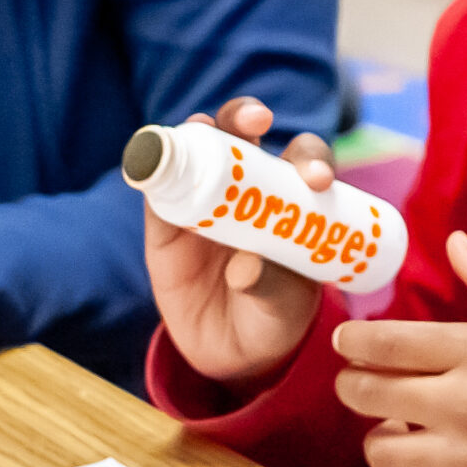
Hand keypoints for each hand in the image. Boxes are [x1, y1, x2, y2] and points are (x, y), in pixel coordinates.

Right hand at [144, 97, 333, 388]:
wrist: (229, 351)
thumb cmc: (272, 318)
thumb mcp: (281, 309)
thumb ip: (269, 288)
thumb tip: (244, 268)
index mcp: (292, 199)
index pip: (304, 161)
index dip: (310, 159)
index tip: (317, 181)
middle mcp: (248, 185)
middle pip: (247, 134)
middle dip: (248, 116)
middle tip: (257, 120)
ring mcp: (205, 197)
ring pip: (201, 147)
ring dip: (202, 128)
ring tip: (202, 128)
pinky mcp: (167, 218)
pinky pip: (158, 185)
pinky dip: (153, 164)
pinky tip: (150, 154)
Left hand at [333, 230, 466, 466]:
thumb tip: (454, 241)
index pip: (387, 343)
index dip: (355, 340)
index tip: (347, 341)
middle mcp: (458, 405)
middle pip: (368, 393)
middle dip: (354, 384)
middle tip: (361, 381)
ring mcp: (460, 460)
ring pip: (379, 450)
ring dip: (379, 437)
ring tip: (397, 428)